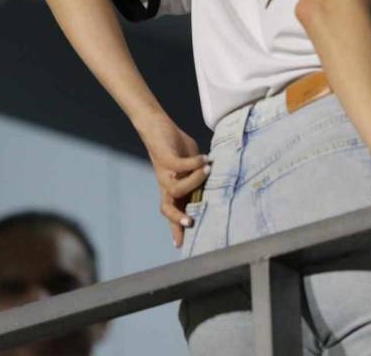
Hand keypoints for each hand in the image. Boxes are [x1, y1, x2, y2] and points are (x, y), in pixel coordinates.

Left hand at [135, 112, 207, 247]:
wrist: (155, 125)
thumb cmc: (174, 144)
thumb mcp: (190, 162)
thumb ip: (199, 172)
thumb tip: (215, 176)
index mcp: (173, 187)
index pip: (173, 211)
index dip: (176, 228)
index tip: (179, 245)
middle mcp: (166, 183)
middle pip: (166, 208)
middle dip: (177, 218)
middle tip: (190, 223)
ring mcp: (164, 171)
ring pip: (175, 189)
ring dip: (194, 181)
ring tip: (208, 169)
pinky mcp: (165, 158)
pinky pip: (179, 166)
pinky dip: (194, 164)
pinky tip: (205, 159)